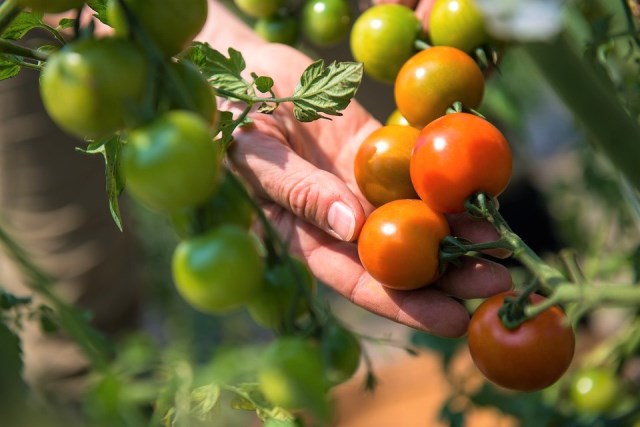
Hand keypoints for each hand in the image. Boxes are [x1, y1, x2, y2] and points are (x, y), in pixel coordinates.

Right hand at [200, 2, 511, 337]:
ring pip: (412, 218)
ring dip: (456, 232)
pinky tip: (478, 195)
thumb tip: (350, 227)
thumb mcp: (258, 155)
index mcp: (302, 234)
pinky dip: (444, 186)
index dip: (402, 303)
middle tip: (495, 284)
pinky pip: (412, 173)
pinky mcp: (375, 152)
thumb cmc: (232, 118)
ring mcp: (359, 186)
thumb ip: (299, 191)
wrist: (243, 72)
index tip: (451, 319)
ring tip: (500, 243)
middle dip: (445, 276)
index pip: (354, 279)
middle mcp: (337, 220)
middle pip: (394, 259)